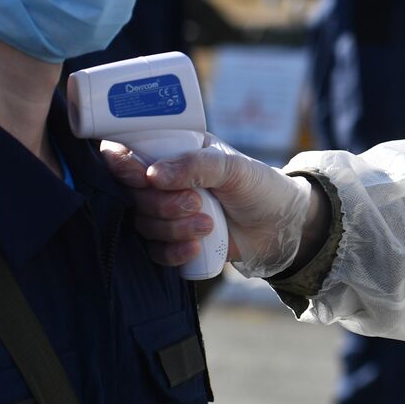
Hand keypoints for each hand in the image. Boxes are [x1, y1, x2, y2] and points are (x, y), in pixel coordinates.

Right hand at [101, 135, 317, 277]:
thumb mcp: (234, 168)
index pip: (130, 151)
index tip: (140, 176)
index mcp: (175, 151)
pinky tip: (196, 248)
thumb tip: (153, 174)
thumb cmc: (260, 186)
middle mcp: (165, 180)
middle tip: (195, 203)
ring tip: (208, 224)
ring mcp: (168, 212)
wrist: (281, 226)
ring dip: (172, 228)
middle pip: (133, 194)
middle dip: (161, 203)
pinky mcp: (175, 240)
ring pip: (144, 223)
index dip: (123, 164)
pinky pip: (155, 251)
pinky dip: (172, 252)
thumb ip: (195, 166)